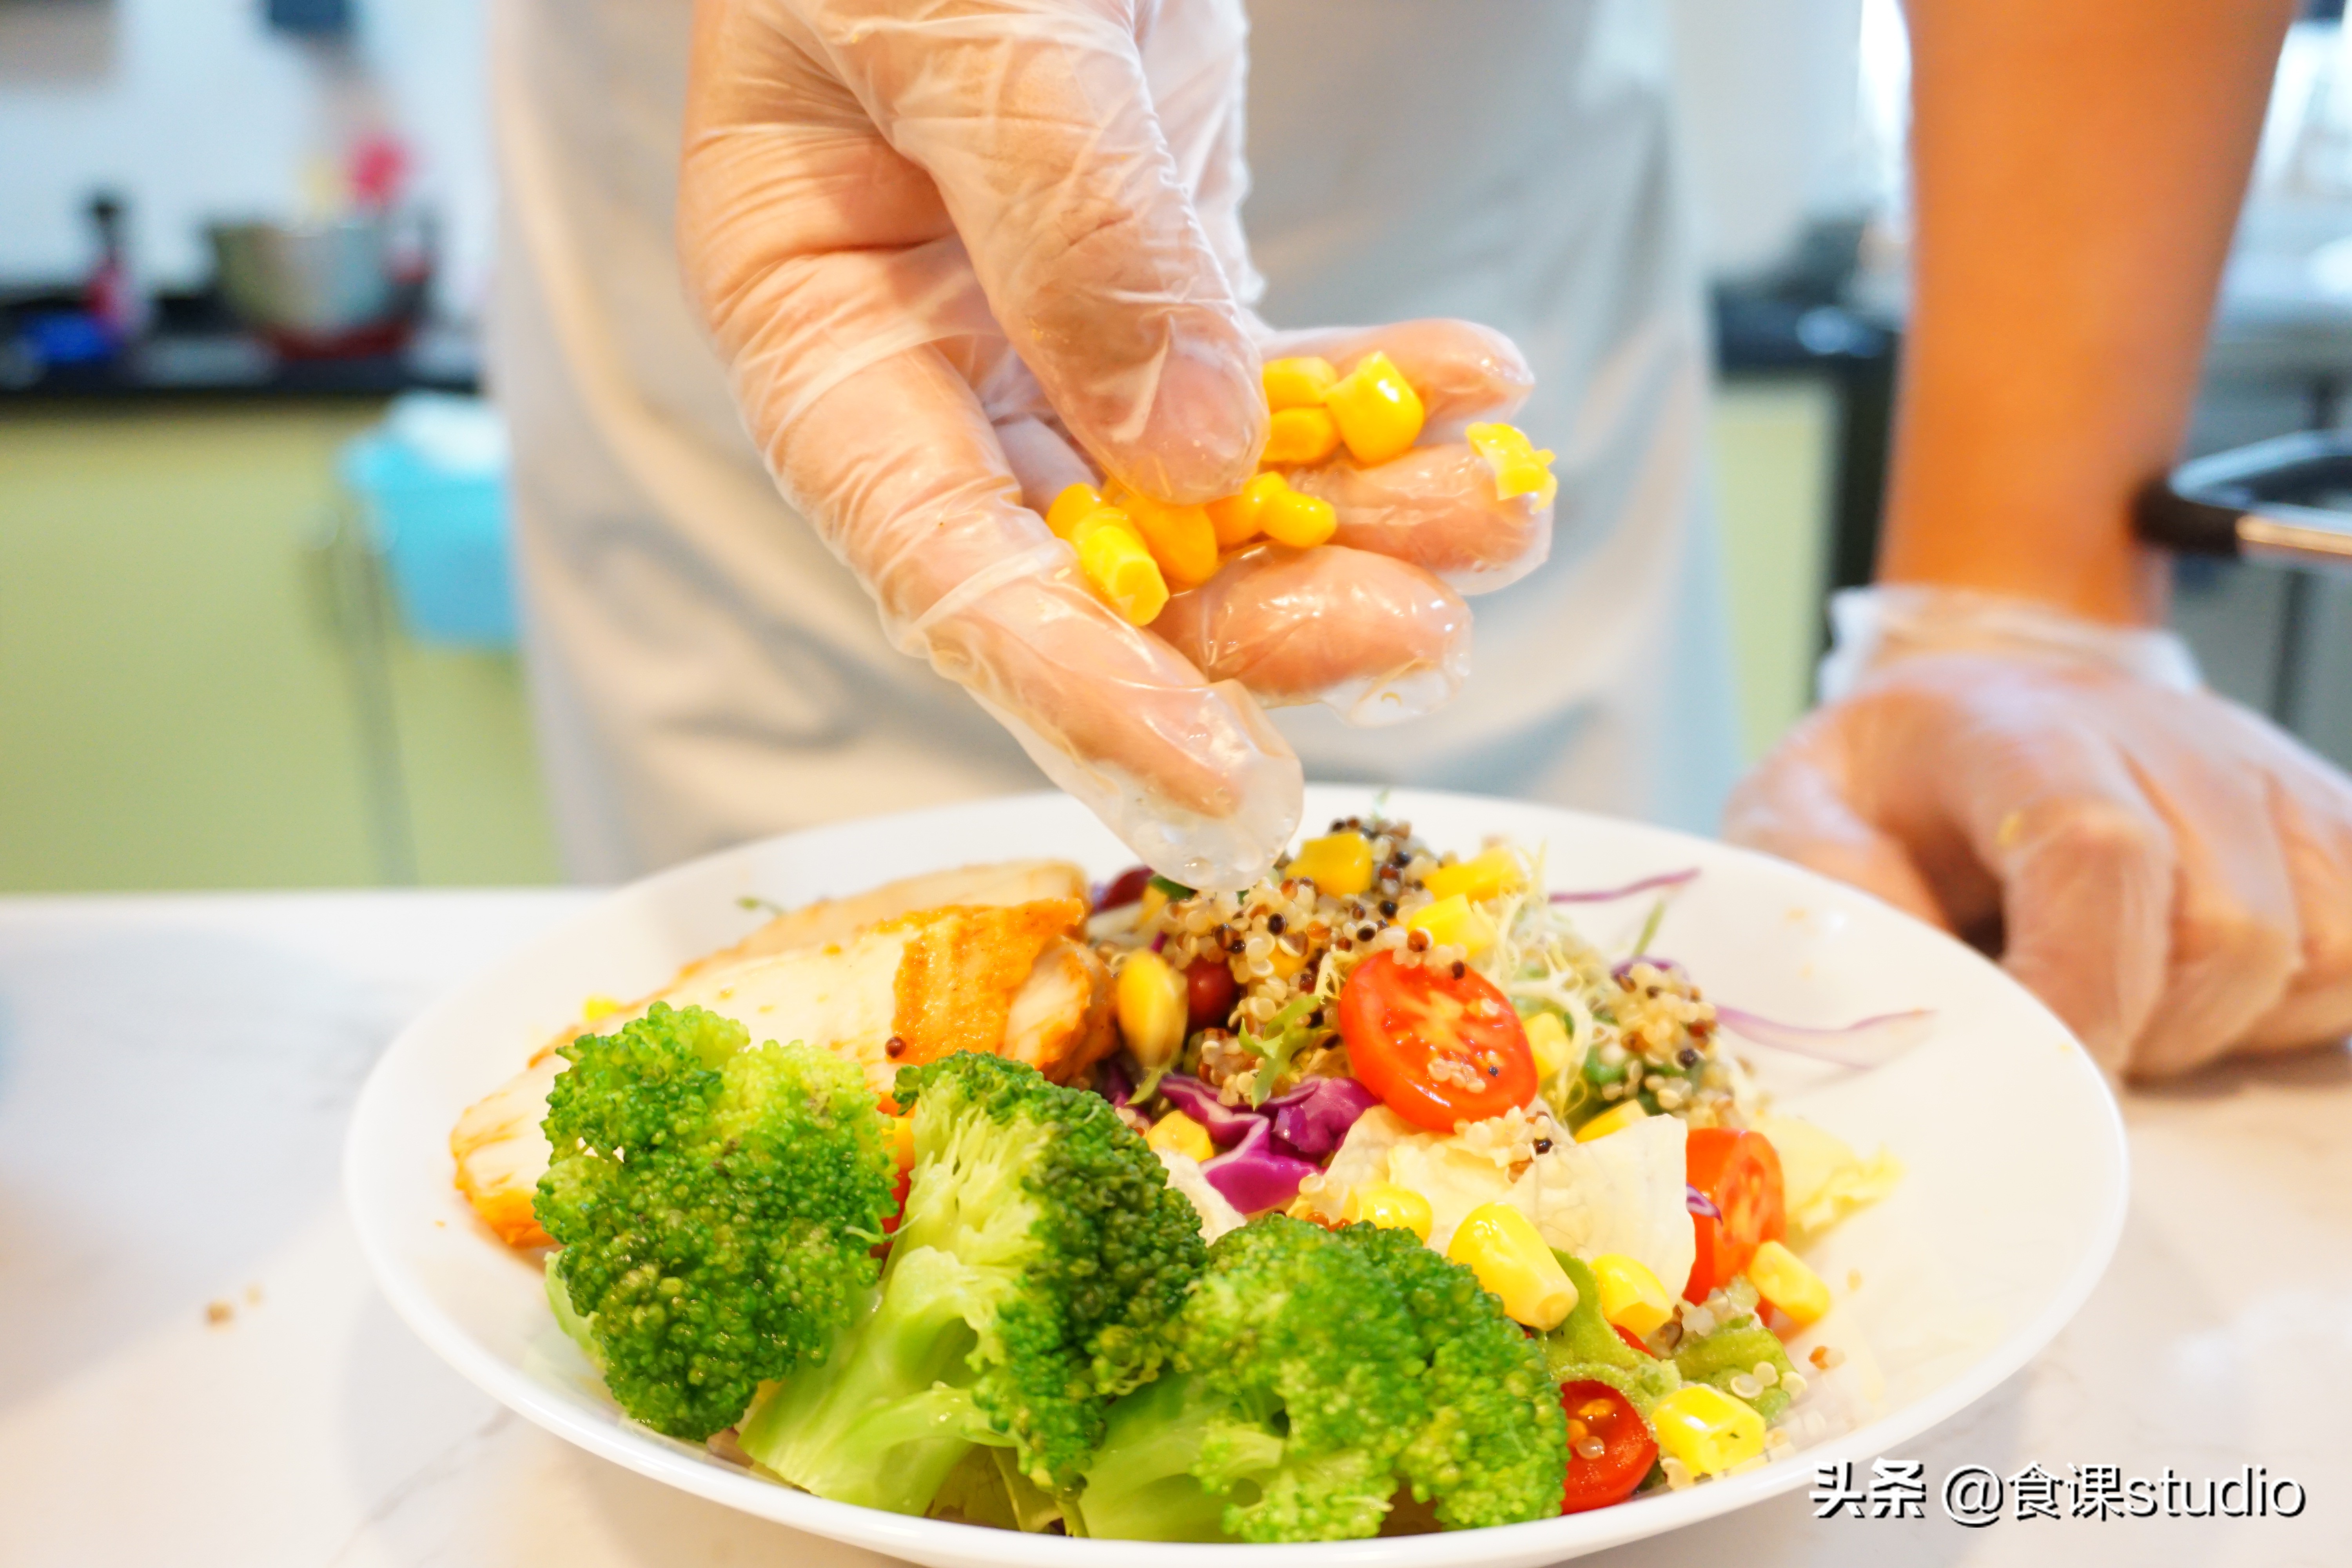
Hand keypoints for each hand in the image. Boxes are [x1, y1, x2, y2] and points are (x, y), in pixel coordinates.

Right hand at [678, 0, 1549, 886]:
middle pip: (1095, 565)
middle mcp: (929, 360)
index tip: (1213, 773)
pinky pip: (1268, 391)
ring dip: (1360, 527)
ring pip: (1204, 500)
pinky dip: (1375, 406)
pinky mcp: (1155, 280)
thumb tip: (1185, 455)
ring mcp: (1049, 329)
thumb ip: (1066, 224)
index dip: (1074, 684)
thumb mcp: (963, 13)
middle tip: (1424, 631)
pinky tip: (1481, 391)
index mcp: (814, 319)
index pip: (935, 558)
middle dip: (1263, 619)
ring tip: (1503, 509)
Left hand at [1728, 652, 2351, 1078]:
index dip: (2083, 988)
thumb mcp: (1790, 815)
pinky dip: (2285, 1010)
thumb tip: (1915, 985)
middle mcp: (2163, 732)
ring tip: (2117, 1001)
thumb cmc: (1878, 782)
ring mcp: (2260, 771)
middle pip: (2227, 928)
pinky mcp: (2320, 818)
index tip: (2036, 1065)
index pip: (2100, 853)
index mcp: (2018, 725)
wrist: (1960, 709)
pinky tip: (2190, 993)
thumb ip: (1826, 888)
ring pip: (2313, 955)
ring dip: (2214, 1024)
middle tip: (2058, 1026)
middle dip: (2145, 1027)